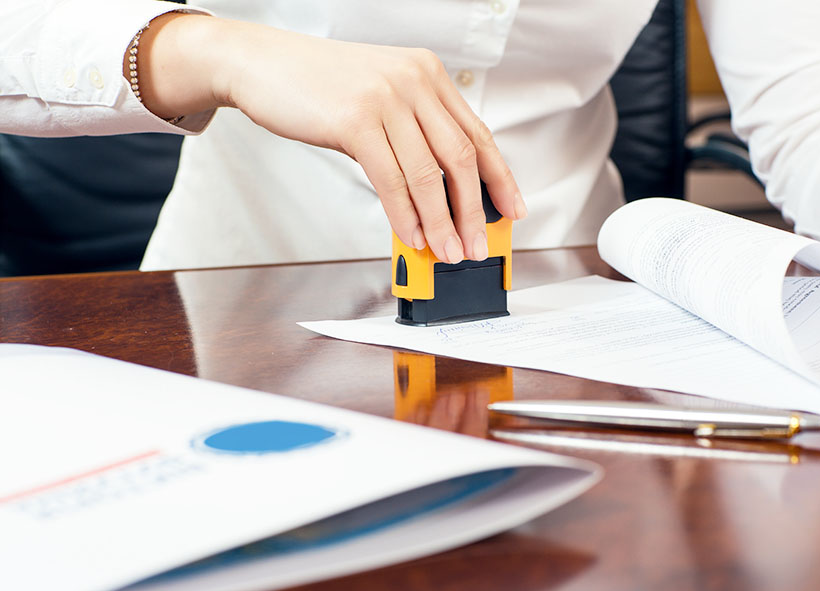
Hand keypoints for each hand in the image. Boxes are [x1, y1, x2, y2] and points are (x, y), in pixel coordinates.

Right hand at [134, 13, 525, 263]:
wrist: (261, 64)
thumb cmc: (320, 87)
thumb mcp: (381, 98)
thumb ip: (414, 135)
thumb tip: (441, 198)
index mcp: (428, 75)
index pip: (478, 133)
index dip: (500, 177)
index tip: (512, 210)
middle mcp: (414, 81)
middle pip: (462, 157)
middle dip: (474, 210)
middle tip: (478, 244)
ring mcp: (386, 99)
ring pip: (428, 174)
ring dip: (442, 221)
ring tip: (448, 252)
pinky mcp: (356, 120)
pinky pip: (391, 180)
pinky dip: (405, 215)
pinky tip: (413, 236)